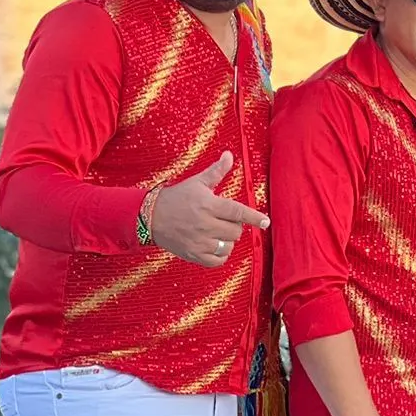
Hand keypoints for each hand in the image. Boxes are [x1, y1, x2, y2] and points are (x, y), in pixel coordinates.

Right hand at [150, 152, 269, 267]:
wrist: (149, 217)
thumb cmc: (176, 197)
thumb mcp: (197, 182)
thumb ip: (216, 171)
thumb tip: (229, 155)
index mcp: (209, 205)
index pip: (238, 212)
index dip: (254, 217)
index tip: (266, 221)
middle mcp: (205, 225)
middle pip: (235, 231)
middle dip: (235, 225)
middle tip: (224, 220)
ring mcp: (198, 242)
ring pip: (228, 246)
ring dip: (228, 240)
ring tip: (218, 232)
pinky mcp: (192, 255)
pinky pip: (217, 261)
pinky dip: (220, 255)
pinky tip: (215, 246)